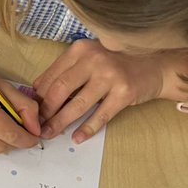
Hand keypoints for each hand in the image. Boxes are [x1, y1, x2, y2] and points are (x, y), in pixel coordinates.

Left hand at [33, 39, 170, 142]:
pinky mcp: (124, 93)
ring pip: (77, 104)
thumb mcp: (89, 58)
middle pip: (60, 89)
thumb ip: (65, 70)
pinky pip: (100, 115)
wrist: (155, 65)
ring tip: (50, 133)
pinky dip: (87, 129)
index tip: (32, 110)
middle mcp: (93, 59)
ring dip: (60, 122)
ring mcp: (110, 76)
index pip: (52, 75)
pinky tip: (77, 138)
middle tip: (38, 125)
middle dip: (46, 110)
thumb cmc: (116, 63)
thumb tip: (36, 90)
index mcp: (80, 49)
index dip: (39, 96)